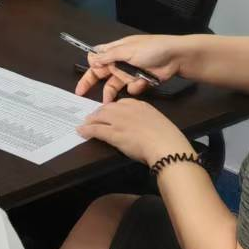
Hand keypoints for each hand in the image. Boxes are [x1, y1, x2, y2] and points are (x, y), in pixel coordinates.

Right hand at [74, 34, 186, 101]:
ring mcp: (129, 73)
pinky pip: (131, 88)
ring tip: (109, 101)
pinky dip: (136, 86)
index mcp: (115, 50)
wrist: (176, 58)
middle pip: (101, 74)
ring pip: (114, 85)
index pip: (96, 58)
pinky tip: (143, 82)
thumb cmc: (151, 48)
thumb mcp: (127, 50)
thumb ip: (108, 56)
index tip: (83, 76)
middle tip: (81, 94)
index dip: (90, 66)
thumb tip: (91, 59)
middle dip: (91, 83)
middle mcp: (120, 62)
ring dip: (113, 91)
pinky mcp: (140, 82)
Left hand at [76, 98, 190, 166]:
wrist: (166, 145)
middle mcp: (127, 110)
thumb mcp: (158, 122)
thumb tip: (143, 128)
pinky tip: (81, 131)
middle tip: (92, 118)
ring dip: (90, 120)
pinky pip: (96, 129)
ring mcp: (119, 120)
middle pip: (107, 108)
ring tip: (85, 124)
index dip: (112, 108)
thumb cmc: (167, 138)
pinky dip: (86, 130)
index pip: (121, 103)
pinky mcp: (113, 133)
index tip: (108, 112)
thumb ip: (148, 121)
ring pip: (99, 117)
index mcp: (140, 105)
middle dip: (98, 113)